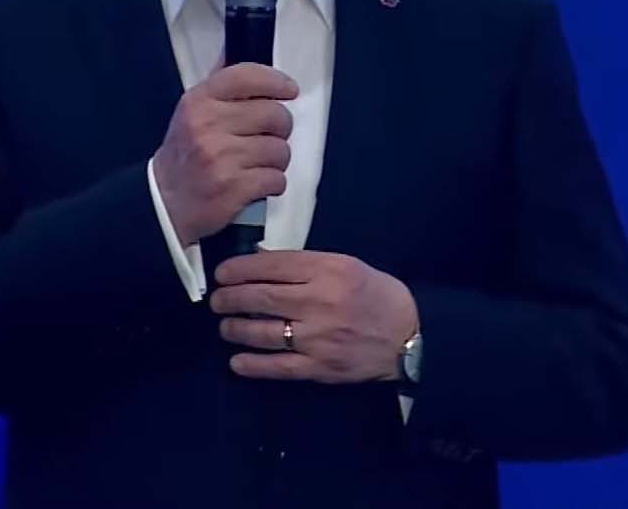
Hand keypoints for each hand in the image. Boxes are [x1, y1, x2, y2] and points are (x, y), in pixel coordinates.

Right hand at [151, 63, 296, 245]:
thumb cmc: (184, 156)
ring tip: (256, 163)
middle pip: (275, 114)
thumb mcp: (191, 112)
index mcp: (198, 102)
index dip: (275, 81)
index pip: (246, 76)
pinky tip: (254, 183)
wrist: (166, 202)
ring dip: (275, 160)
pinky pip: (277, 179)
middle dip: (279, 129)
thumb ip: (218, 85)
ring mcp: (221, 157)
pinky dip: (271, 183)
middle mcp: (207, 126)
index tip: (288, 88)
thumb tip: (235, 47)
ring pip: (280, 150)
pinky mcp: (233, 187)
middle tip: (266, 136)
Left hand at [209, 251, 418, 382]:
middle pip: (259, 298)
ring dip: (234, 329)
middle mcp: (319, 303)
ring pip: (262, 332)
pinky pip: (278, 367)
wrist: (411, 336)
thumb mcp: (343, 265)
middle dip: (228, 299)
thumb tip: (257, 259)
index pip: (269, 266)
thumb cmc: (374, 294)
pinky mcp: (320, 367)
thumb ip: (302, 263)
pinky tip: (236, 361)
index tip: (221, 274)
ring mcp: (318, 338)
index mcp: (326, 271)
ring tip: (225, 326)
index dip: (237, 270)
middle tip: (216, 300)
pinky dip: (252, 364)